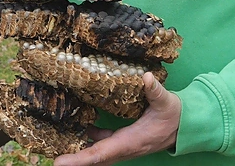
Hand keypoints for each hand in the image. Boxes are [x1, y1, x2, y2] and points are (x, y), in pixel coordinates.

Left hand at [54, 72, 180, 165]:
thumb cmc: (175, 115)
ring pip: (95, 152)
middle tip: (50, 157)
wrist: (184, 126)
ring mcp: (121, 145)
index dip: (79, 159)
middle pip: (92, 158)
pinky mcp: (120, 139)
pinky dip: (86, 138)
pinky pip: (99, 143)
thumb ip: (155, 91)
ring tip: (55, 144)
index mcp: (130, 141)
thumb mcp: (167, 102)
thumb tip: (146, 77)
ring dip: (76, 150)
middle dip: (72, 159)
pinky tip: (76, 126)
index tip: (59, 162)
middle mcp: (123, 147)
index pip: (100, 152)